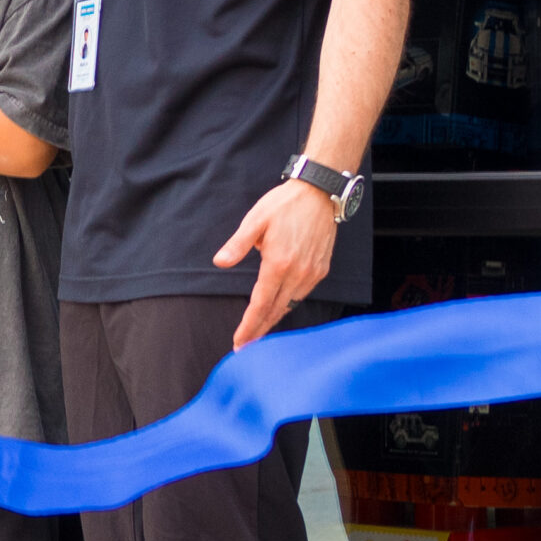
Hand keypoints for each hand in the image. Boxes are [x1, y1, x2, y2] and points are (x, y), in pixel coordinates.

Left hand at [214, 180, 339, 349]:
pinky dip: (289, 305)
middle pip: (276, 310)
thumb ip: (237, 244)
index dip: (249, 326)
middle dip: (260, 330)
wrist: (320, 193)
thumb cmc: (284, 204)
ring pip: (291, 304)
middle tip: (246, 347)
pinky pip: (303, 294)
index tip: (239, 343)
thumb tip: (219, 262)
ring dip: (274, 319)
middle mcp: (298, 272)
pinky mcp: (321, 269)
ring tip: (260, 332)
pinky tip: (280, 308)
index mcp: (279, 263)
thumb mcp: (255, 220)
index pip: (261, 304)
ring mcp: (313, 272)